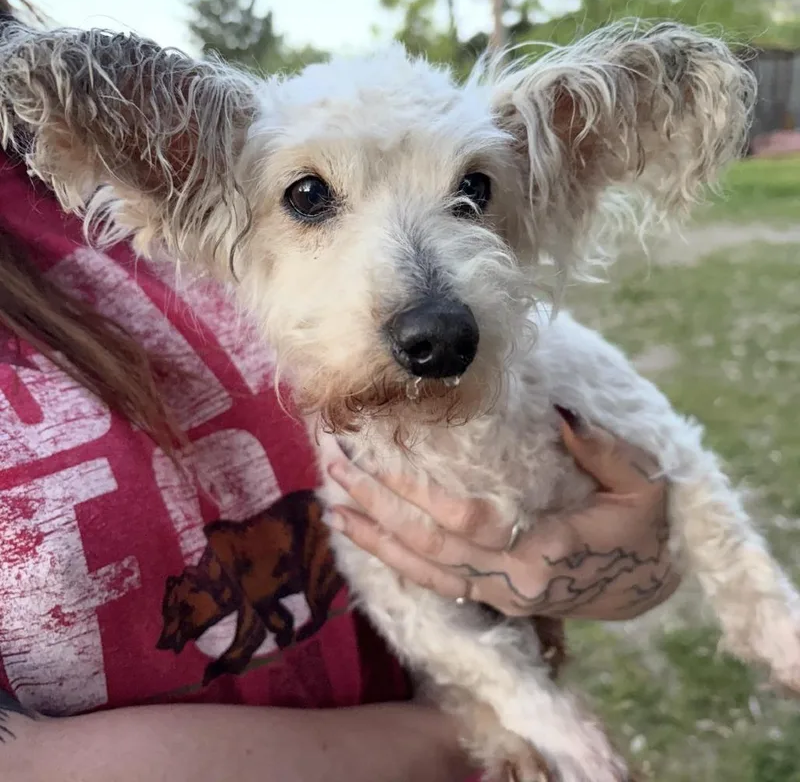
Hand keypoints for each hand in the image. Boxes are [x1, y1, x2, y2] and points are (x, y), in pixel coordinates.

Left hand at [325, 407, 678, 619]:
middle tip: (336, 463)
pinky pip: (431, 580)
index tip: (383, 451)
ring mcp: (498, 597)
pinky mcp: (490, 598)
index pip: (465, 522)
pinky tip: (361, 533)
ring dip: (373, 535)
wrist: (647, 584)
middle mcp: (512, 584)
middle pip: (429, 546)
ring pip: (422, 569)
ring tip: (332, 499)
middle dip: (378, 505)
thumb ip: (604, 449)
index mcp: (546, 553)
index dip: (419, 491)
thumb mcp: (644, 484)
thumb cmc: (646, 528)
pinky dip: (392, 557)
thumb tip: (558, 411)